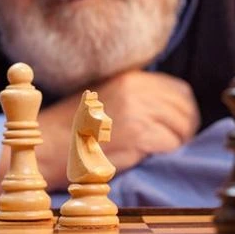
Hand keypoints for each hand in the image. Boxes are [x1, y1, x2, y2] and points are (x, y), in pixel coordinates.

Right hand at [30, 70, 199, 191]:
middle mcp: (136, 90)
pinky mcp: (136, 135)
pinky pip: (169, 143)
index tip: (180, 124)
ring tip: (162, 149)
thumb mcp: (106, 96)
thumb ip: (135, 95)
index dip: (185, 109)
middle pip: (184, 107)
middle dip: (185, 126)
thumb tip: (170, 107)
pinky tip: (150, 155)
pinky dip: (166, 152)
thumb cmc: (75, 126)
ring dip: (176, 141)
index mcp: (130, 78)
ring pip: (180, 126)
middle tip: (177, 141)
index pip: (178, 89)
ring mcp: (136, 111)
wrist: (49, 144)